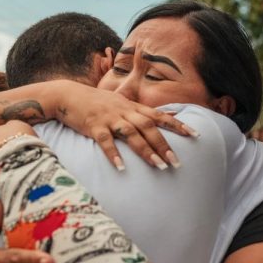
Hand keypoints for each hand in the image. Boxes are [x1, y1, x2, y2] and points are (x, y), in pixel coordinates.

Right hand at [51, 80, 197, 169]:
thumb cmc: (96, 102)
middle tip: (177, 162)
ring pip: (132, 134)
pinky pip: (105, 141)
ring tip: (159, 167)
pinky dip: (113, 154)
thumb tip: (162, 116)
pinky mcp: (93, 126)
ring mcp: (109, 118)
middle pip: (148, 127)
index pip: (159, 115)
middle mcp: (124, 111)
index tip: (195, 135)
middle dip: (164, 145)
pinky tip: (121, 167)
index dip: (178, 125)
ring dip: (146, 151)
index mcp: (132, 106)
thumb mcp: (119, 103)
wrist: (67, 95)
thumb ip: (138, 111)